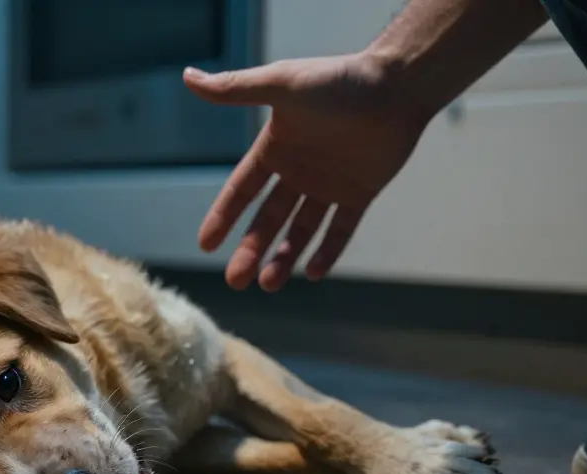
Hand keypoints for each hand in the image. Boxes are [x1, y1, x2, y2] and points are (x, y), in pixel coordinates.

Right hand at [185, 53, 433, 290]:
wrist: (399, 85)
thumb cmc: (340, 81)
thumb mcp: (281, 84)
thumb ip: (235, 88)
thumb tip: (187, 76)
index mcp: (275, 148)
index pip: (241, 190)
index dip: (223, 217)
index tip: (206, 245)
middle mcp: (297, 171)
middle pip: (267, 220)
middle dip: (250, 250)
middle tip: (236, 280)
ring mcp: (328, 185)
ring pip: (299, 231)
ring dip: (283, 258)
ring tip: (269, 284)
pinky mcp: (359, 193)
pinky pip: (340, 229)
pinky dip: (327, 252)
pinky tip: (313, 273)